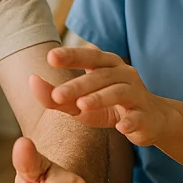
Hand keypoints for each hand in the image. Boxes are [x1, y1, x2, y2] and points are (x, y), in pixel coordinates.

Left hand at [31, 46, 170, 146]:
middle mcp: (124, 74)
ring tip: (81, 106)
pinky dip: (131, 121)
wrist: (151, 120)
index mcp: (107, 65)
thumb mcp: (80, 101)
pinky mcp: (146, 116)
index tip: (50, 57)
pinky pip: (139, 117)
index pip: (88, 56)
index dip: (71, 55)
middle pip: (100, 76)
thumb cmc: (110, 107)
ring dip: (100, 98)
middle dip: (78, 85)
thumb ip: (55, 95)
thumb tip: (32, 81)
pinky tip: (121, 127)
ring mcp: (137, 94)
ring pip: (119, 92)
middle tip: (56, 94)